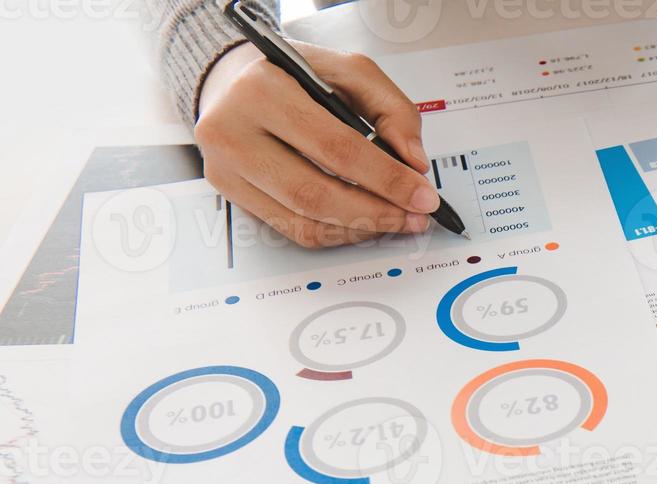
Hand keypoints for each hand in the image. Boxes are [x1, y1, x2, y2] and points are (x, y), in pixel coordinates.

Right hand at [196, 42, 440, 248]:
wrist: (228, 77)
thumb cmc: (290, 72)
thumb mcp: (345, 70)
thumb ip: (390, 107)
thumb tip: (414, 161)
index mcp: (262, 90)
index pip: (336, 148)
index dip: (386, 178)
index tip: (424, 195)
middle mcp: (233, 132)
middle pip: (316, 194)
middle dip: (377, 212)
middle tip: (415, 217)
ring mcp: (225, 168)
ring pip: (303, 222)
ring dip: (359, 230)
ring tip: (396, 221)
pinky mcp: (229, 192)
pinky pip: (291, 229)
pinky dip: (335, 232)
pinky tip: (362, 222)